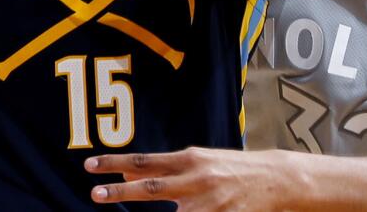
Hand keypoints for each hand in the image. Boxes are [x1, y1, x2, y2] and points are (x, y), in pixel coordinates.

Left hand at [85, 147, 294, 209]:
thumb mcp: (197, 161)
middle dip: (119, 194)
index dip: (115, 164)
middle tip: (95, 194)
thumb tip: (126, 174)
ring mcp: (208, 203)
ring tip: (145, 207)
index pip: (144, 161)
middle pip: (150, 187)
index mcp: (189, 159)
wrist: (275, 178)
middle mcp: (196, 179)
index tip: (91, 166)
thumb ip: (165, 168)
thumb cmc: (232, 168)